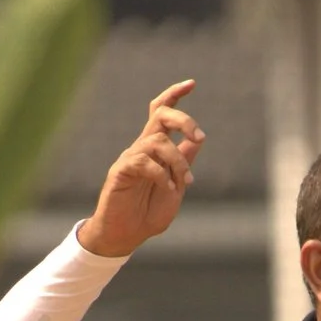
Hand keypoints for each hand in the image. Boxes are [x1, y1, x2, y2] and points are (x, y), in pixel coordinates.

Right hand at [76, 80, 205, 258]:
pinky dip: (162, 174)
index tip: (192, 83)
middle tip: (199, 137)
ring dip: (177, 160)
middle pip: (160, 116)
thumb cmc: (147, 214)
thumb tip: (198, 141)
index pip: (161, 112)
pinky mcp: (120, 172)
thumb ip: (184, 164)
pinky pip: (143, 161)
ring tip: (184, 182)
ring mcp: (130, 158)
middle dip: (184, 120)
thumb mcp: (175, 187)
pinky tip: (168, 189)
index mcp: (154, 150)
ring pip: (157, 140)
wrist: (125, 237)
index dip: (175, 94)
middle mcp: (141, 148)